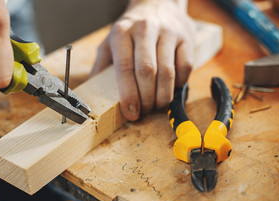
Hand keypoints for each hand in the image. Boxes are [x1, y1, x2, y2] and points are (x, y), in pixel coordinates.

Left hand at [91, 0, 194, 120]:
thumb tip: (92, 94)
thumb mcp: (110, 42)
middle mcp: (145, 29)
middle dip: (146, 99)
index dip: (128, 94)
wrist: (156, 4)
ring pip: (167, 72)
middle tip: (145, 110)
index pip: (124, 68)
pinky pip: (185, 67)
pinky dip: (178, 84)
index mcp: (122, 32)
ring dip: (163, 96)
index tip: (131, 112)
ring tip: (157, 105)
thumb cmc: (130, 30)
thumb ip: (101, 66)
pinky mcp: (186, 37)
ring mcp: (168, 32)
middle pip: (147, 72)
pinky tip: (170, 88)